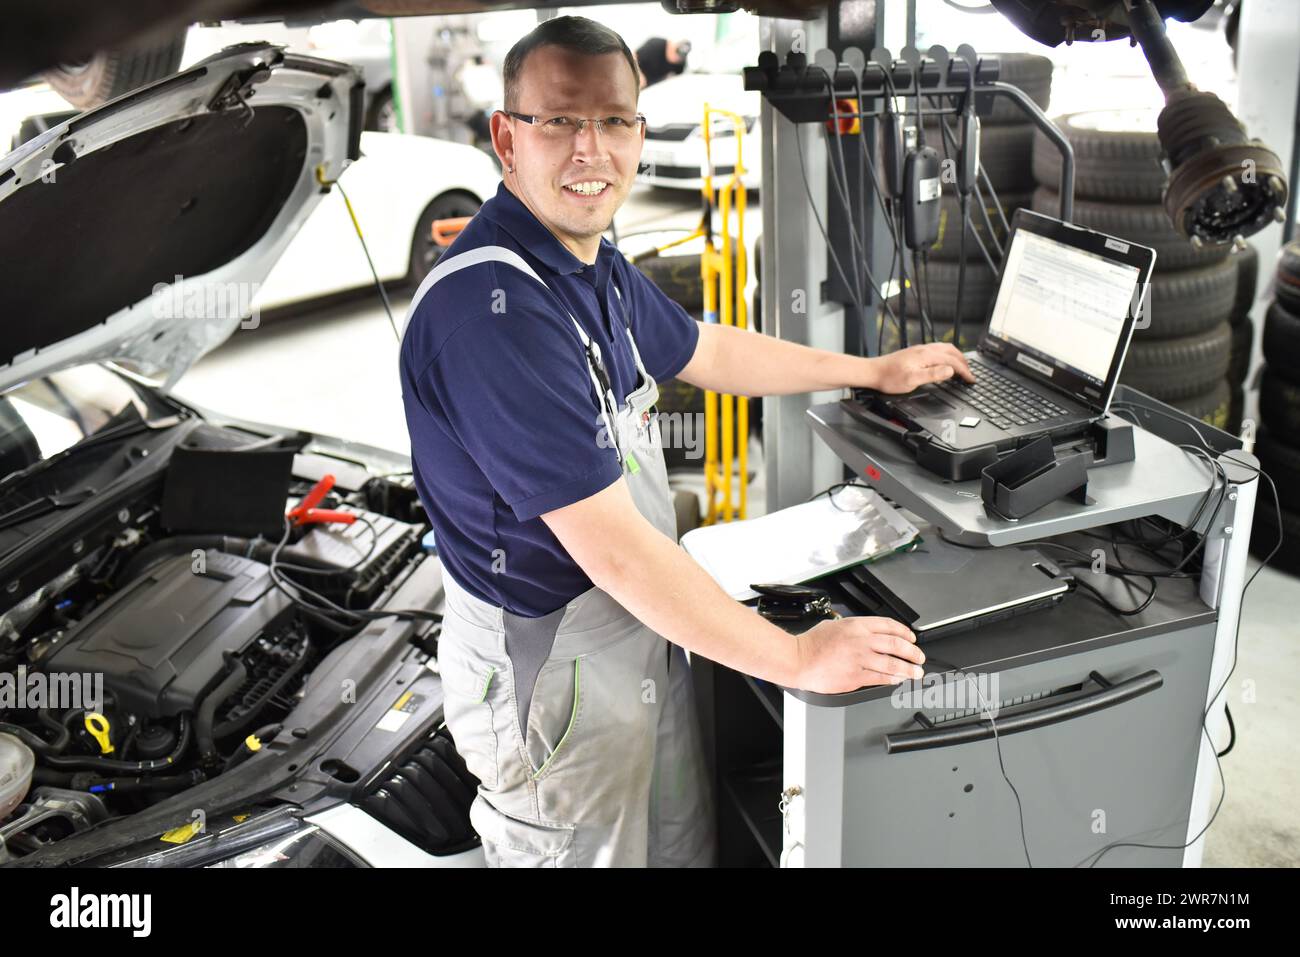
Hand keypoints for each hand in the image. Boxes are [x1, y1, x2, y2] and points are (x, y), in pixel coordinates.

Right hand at [790, 617, 925, 693]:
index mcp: (857, 626)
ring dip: (909, 669)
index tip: (911, 639)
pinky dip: (893, 679)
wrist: (798, 660)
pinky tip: (898, 680)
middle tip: (919, 657)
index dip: (905, 633)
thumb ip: (852, 628)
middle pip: (897, 645)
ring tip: (916, 672)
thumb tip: (865, 633)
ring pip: (893, 664)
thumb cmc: (811, 644)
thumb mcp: (834, 625)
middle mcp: (861, 641)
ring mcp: (860, 659)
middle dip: (913, 652)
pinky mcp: (856, 676)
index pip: (890, 626)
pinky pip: (880, 678)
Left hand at [867, 342, 975, 393]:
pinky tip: (944, 361)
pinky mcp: (915, 352)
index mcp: (926, 356)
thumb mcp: (912, 380)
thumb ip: (932, 375)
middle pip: (951, 351)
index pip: (952, 361)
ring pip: (945, 348)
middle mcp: (924, 349)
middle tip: (970, 373)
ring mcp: (919, 350)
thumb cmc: (889, 378)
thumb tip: (950, 370)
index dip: (964, 371)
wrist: (873, 372)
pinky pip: (937, 349)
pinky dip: (947, 355)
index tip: (971, 379)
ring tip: (962, 366)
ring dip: (956, 356)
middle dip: (964, 362)